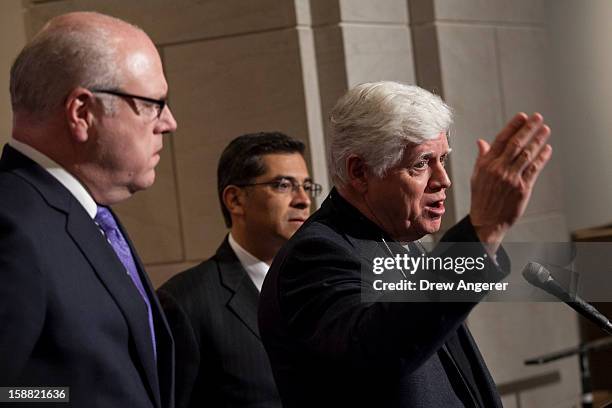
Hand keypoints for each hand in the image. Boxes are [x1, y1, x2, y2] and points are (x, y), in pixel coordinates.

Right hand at [469, 112, 551, 250]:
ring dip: (538, 140)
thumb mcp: (477, 176)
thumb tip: (481, 142)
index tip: (522, 116)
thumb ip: (482, 158)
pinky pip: (534, 169)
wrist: (487, 221)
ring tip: (545, 129)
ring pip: (527, 154)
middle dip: (528, 129)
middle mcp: (499, 169)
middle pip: (516, 144)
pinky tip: (547, 149)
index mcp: (486, 165)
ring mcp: (511, 179)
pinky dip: (542, 157)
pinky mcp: (522, 188)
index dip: (513, 126)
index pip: (501, 140)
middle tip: (537, 118)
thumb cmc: (481, 198)